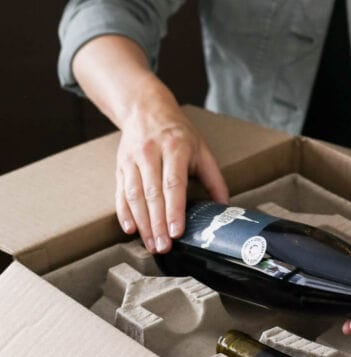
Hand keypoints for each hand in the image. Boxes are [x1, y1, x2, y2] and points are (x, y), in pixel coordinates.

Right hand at [115, 103, 228, 253]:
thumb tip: (224, 206)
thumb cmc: (177, 132)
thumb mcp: (201, 148)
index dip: (174, 210)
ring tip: (151, 244)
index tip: (177, 232)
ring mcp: (132, 160)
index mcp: (175, 148)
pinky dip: (124, 213)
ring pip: (134, 196)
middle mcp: (151, 154)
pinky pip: (120, 193)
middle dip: (157, 224)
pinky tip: (130, 229)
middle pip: (152, 194)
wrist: (146, 109)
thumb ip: (213, 178)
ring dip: (142, 223)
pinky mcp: (120, 166)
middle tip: (163, 247)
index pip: (173, 183)